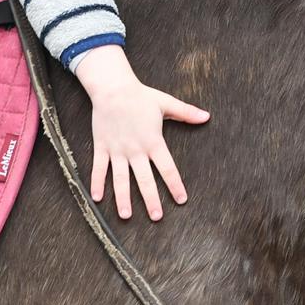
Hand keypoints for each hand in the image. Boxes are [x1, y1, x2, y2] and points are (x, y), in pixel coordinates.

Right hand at [73, 44, 210, 219]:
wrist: (112, 87)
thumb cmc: (140, 96)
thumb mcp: (166, 103)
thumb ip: (186, 113)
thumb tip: (207, 116)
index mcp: (153, 141)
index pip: (167, 167)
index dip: (174, 184)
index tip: (181, 199)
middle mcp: (135, 149)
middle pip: (145, 179)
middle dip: (151, 199)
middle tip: (157, 217)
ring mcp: (117, 149)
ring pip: (120, 178)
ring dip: (123, 198)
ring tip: (126, 216)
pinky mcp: (102, 147)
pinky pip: (99, 168)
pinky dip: (97, 183)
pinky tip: (97, 199)